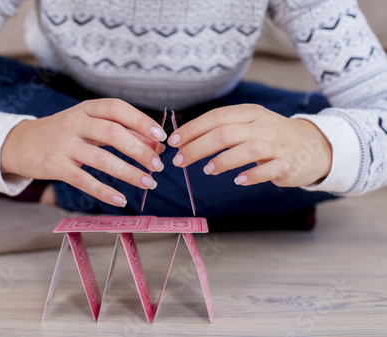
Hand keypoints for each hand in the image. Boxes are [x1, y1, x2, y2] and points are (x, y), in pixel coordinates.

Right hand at [1, 98, 166, 206]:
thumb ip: (119, 131)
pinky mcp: (55, 166)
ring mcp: (63, 144)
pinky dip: (104, 191)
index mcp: (86, 108)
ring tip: (149, 183)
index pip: (117, 109)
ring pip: (101, 159)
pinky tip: (121, 199)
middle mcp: (75, 122)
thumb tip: (155, 144)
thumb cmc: (63, 133)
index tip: (160, 136)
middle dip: (139, 150)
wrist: (21, 143)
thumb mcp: (88, 125)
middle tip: (158, 166)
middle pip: (112, 133)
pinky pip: (83, 180)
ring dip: (128, 172)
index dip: (140, 121)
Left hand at [167, 104, 331, 186]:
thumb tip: (185, 140)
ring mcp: (278, 144)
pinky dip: (253, 175)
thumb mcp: (249, 124)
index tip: (173, 142)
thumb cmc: (271, 136)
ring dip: (224, 160)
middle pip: (226, 133)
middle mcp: (263, 125)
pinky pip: (271, 169)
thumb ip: (222, 129)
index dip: (192, 129)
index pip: (216, 117)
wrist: (314, 146)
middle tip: (180, 160)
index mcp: (250, 113)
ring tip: (207, 170)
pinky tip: (239, 180)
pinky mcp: (289, 163)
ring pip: (249, 148)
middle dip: (198, 147)